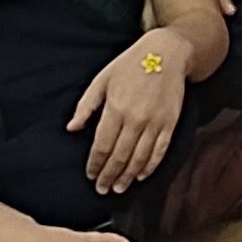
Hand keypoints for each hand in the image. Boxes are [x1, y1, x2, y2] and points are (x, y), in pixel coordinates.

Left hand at [66, 30, 189, 193]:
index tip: (90, 175)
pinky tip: (140, 176)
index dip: (95, 165)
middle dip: (109, 176)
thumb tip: (71, 129)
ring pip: (139, 159)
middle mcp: (135, 119)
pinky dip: (149, 167)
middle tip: (102, 189)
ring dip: (127, 177)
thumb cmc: (130, 63)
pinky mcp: (170, 123)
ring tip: (119, 189)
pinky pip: (159, 151)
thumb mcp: (102, 79)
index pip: (102, 146)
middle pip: (119, 157)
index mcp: (115, 108)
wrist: (167, 52)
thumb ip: (86, 106)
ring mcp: (155, 122)